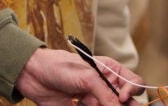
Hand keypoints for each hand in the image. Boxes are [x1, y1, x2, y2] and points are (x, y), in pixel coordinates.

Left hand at [15, 47, 143, 105]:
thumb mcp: (86, 76)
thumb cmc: (59, 66)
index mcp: (110, 72)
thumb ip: (105, 93)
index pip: (134, 83)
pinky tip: (78, 104)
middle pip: (127, 103)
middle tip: (106, 105)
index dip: (132, 91)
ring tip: (86, 103)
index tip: (121, 98)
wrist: (33, 76)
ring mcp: (96, 102)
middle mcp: (106, 88)